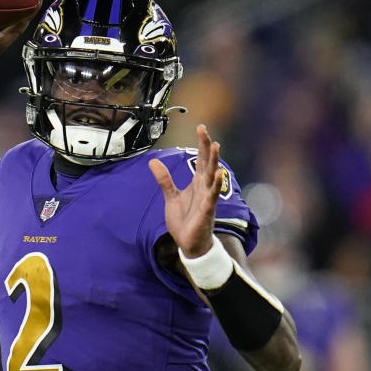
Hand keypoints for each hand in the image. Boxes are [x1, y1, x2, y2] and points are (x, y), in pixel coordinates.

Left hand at [148, 124, 222, 257]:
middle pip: (208, 162)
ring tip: (216, 146)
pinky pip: (212, 195)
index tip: (201, 127)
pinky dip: (214, 184)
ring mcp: (207, 198)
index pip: (201, 159)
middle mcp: (204, 187)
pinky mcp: (207, 210)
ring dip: (215, 161)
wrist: (189, 243)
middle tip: (204, 130)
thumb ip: (164, 179)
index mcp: (197, 183)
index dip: (201, 144)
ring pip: (212, 175)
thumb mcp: (170, 197)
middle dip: (207, 146)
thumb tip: (153, 162)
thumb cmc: (184, 220)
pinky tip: (217, 174)